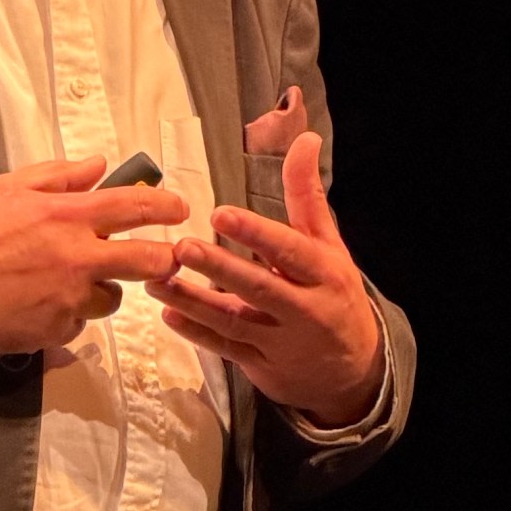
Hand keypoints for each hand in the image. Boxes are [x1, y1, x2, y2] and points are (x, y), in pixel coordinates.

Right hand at [0, 156, 186, 352]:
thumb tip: (99, 165)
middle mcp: (76, 257)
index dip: (165, 208)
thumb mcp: (9, 186)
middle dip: (162, 259)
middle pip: (147, 262)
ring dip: (99, 289)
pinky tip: (35, 303)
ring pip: (109, 298)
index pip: (134, 207)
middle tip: (162, 258)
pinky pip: (75, 324)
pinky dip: (64, 314)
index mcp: (66, 215)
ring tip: (65, 281)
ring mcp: (67, 299)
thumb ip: (59, 175)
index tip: (181, 210)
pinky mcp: (53, 332)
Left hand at [145, 132, 383, 426]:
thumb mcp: (329, 245)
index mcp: (323, 274)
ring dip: (193, 302)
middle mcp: (304, 310)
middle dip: (220, 269)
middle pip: (259, 288)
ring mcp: (280, 342)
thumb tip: (306, 139)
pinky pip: (225, 349)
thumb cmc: (334, 294)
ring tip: (157, 281)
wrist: (353, 371)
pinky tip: (168, 316)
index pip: (289, 252)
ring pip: (233, 322)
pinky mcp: (260, 365)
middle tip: (183, 247)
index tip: (221, 214)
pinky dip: (196, 335)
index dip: (256, 233)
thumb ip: (307, 195)